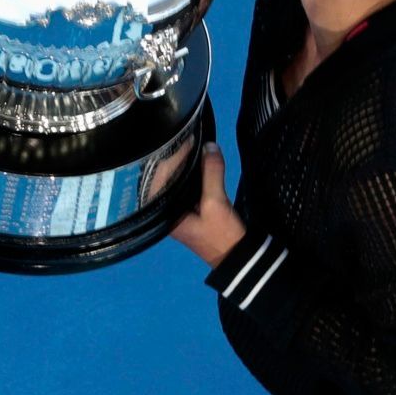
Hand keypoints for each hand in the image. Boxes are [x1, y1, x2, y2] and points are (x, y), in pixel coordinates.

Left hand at [170, 143, 246, 266]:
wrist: (237, 255)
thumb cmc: (221, 234)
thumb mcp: (216, 202)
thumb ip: (211, 173)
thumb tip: (210, 146)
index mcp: (163, 213)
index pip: (158, 178)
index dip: (171, 157)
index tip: (186, 141)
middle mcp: (164, 210)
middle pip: (163, 178)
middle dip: (174, 158)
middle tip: (187, 139)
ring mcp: (176, 210)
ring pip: (174, 181)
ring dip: (182, 165)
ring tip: (192, 145)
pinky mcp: (188, 208)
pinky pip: (184, 186)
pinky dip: (190, 173)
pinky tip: (198, 161)